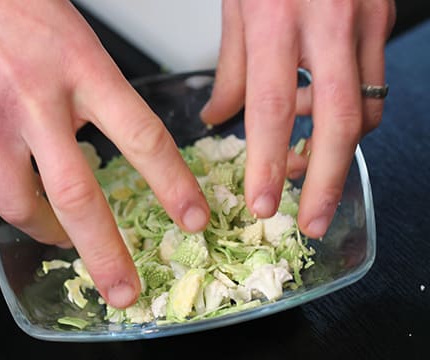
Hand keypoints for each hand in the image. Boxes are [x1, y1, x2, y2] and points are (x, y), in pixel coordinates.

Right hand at [0, 0, 208, 307]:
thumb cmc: (19, 5)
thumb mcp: (79, 42)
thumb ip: (101, 96)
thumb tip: (118, 144)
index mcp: (83, 69)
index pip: (144, 139)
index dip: (174, 186)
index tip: (194, 218)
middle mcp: (37, 100)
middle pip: (79, 197)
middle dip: (107, 253)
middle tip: (126, 289)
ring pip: (23, 204)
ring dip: (51, 233)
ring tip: (68, 239)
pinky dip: (12, 195)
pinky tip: (23, 187)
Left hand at [201, 0, 395, 237]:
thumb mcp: (238, 8)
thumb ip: (230, 70)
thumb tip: (218, 119)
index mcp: (276, 18)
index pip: (271, 108)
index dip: (268, 162)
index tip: (263, 203)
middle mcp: (328, 24)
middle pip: (337, 122)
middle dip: (325, 182)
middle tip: (311, 221)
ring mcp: (363, 23)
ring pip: (363, 110)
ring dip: (335, 150)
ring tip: (306, 168)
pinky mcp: (382, 23)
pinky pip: (372, 88)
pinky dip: (349, 118)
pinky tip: (321, 121)